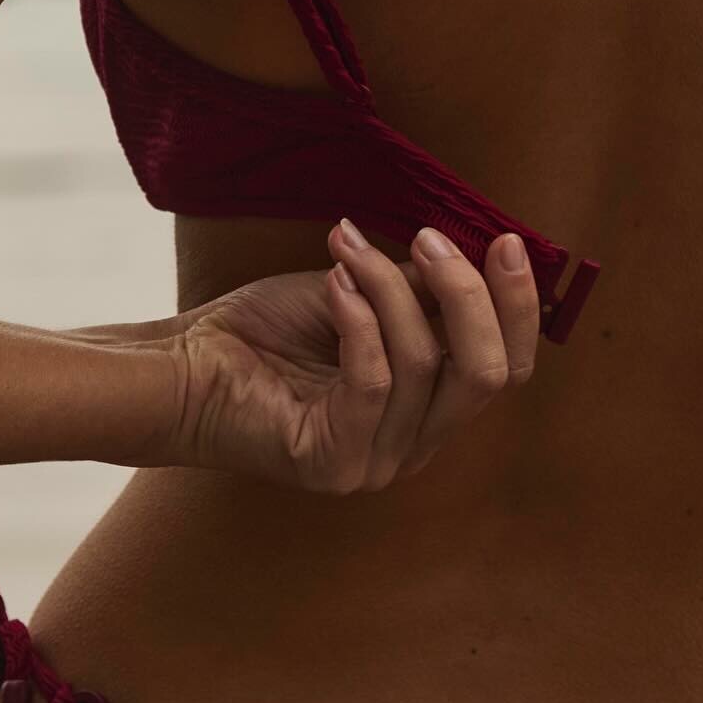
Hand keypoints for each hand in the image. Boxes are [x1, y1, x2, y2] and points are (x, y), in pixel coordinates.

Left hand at [161, 223, 540, 489]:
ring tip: (347, 250)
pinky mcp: (334, 463)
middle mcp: (414, 447)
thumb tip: (478, 251)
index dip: (518, 306)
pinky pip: (375, 381)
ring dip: (390, 290)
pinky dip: (360, 320)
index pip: (509, 369)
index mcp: (431, 411)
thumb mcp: (364, 295)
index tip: (507, 241)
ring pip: (426, 365)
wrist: (185, 365)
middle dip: (468, 295)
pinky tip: (335, 281)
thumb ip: (422, 289)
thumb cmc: (269, 331)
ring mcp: (377, 463)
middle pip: (489, 374)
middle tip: (430, 239)